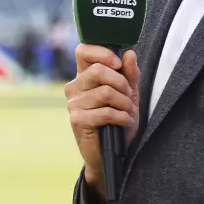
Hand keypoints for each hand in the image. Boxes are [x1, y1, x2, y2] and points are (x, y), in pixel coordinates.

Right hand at [66, 45, 139, 199]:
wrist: (112, 153)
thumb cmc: (118, 121)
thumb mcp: (129, 94)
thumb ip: (129, 74)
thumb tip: (129, 53)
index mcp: (84, 76)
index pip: (83, 50)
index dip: (102, 52)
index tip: (118, 64)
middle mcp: (75, 87)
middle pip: (98, 70)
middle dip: (122, 83)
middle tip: (129, 95)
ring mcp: (74, 103)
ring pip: (105, 92)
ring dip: (124, 103)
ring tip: (128, 112)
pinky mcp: (77, 120)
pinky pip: (105, 112)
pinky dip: (121, 117)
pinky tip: (124, 122)